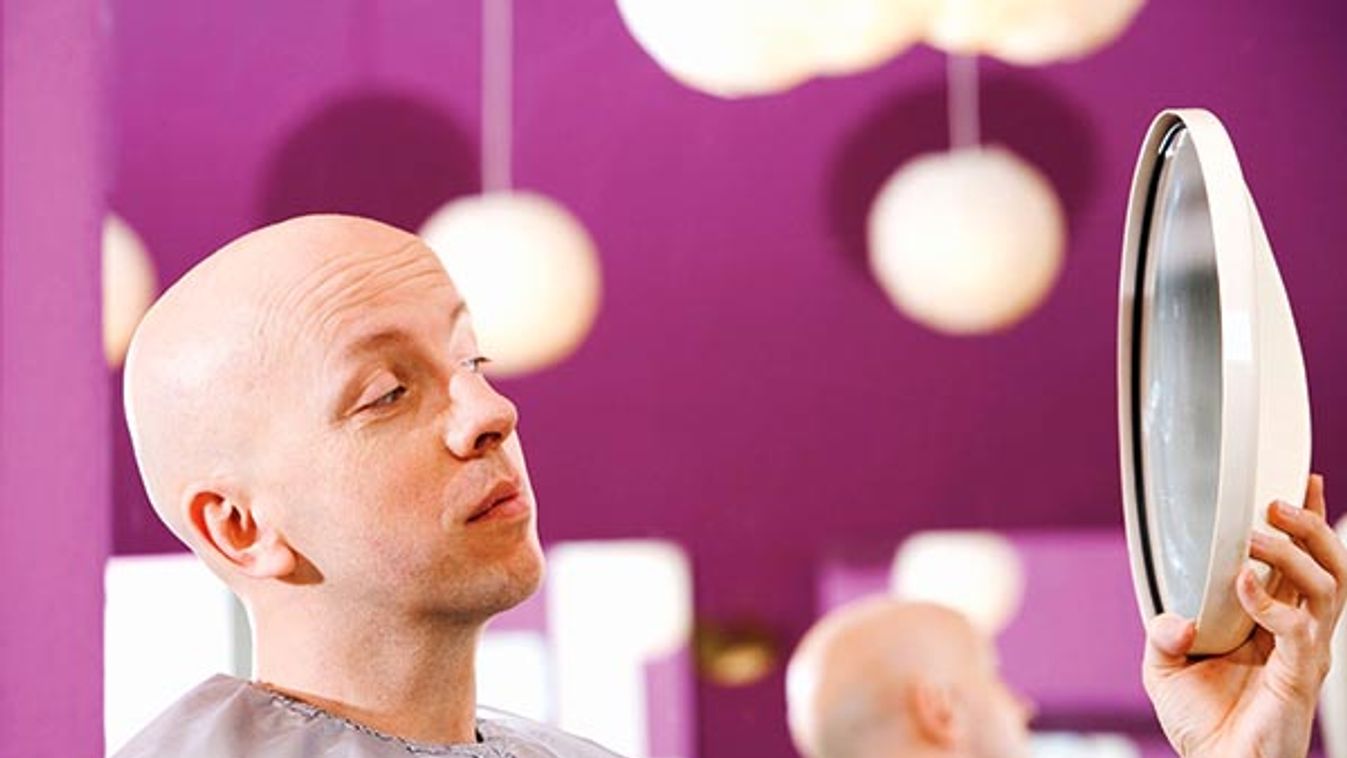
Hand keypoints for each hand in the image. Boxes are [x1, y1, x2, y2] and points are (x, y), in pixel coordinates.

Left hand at [1142, 474, 1346, 757]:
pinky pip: (1300, 628)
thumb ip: (1163, 633)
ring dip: (1292, 553)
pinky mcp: (1300, 676)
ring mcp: (1304, 654)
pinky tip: (1241, 586)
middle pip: (1328, 566)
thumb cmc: (1203, 725)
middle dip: (1309, 526)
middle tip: (1276, 502)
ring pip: (1326, 587)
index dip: (1308, 522)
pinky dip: (1270, 600)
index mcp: (1274, 623)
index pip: (1302, 563)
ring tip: (1256, 534)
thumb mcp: (1166, 668)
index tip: (1302, 481)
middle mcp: (1297, 633)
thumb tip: (1176, 616)